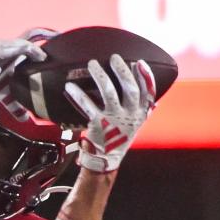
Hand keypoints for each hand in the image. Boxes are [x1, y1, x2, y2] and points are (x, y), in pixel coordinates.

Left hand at [66, 54, 155, 172]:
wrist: (105, 161)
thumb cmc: (118, 139)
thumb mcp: (134, 125)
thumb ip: (141, 109)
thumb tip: (150, 91)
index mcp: (140, 115)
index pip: (147, 93)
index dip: (145, 77)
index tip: (139, 63)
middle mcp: (129, 116)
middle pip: (129, 89)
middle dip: (121, 71)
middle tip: (114, 58)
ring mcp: (114, 120)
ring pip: (109, 92)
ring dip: (100, 75)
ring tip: (92, 64)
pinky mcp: (98, 124)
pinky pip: (87, 105)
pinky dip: (78, 94)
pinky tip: (70, 87)